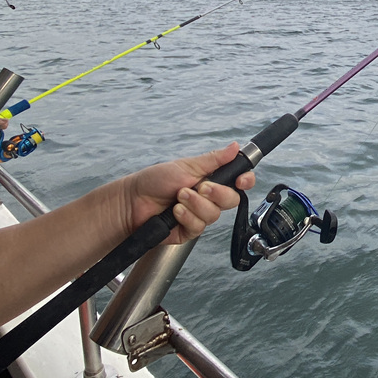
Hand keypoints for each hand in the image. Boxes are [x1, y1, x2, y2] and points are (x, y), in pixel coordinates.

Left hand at [119, 142, 253, 244]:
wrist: (132, 202)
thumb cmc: (155, 181)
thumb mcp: (187, 165)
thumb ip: (214, 160)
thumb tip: (235, 146)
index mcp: (212, 180)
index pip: (238, 181)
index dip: (244, 181)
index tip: (241, 180)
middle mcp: (208, 198)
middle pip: (231, 200)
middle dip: (217, 193)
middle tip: (201, 187)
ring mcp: (199, 215)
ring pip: (214, 215)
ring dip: (196, 205)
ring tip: (178, 197)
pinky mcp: (189, 231)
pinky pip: (199, 227)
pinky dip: (187, 217)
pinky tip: (174, 212)